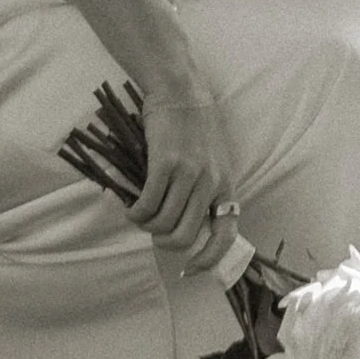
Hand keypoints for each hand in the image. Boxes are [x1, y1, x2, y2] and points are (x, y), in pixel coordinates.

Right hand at [133, 70, 241, 273]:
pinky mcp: (165, 163)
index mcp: (225, 183)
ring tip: (141, 213)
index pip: (227, 233)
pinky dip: (135, 212)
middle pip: (186, 237)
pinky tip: (132, 206)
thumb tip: (191, 229)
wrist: (181, 89)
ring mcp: (188, 172)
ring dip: (147, 226)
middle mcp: (210, 181)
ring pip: (163, 223)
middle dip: (165, 242)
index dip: (210, 258)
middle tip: (155, 230)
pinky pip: (147, 205)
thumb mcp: (213, 160)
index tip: (191, 269)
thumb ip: (207, 191)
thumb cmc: (195, 126)